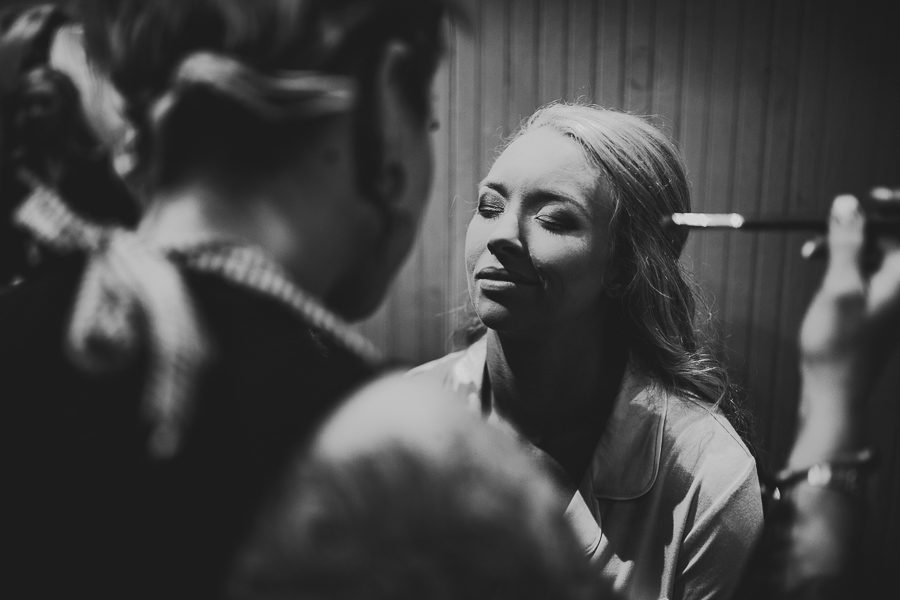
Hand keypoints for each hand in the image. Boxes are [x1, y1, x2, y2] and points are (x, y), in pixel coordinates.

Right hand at [791, 191, 899, 463]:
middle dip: (860, 227)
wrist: (836, 391)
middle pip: (892, 239)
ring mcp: (893, 296)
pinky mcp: (880, 305)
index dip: (890, 208)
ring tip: (812, 252)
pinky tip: (821, 267)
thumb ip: (848, 242)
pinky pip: (870, 270)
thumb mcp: (839, 287)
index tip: (864, 199)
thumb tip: (848, 203)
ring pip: (877, 253)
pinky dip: (847, 263)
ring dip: (847, 246)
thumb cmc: (839, 346)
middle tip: (826, 228)